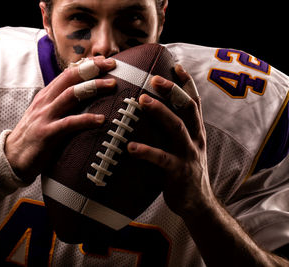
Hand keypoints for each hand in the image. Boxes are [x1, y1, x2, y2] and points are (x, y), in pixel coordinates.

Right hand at [5, 56, 116, 182]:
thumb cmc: (33, 138)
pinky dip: (86, 119)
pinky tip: (101, 119)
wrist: (12, 158)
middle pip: (70, 78)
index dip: (86, 65)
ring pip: (71, 95)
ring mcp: (45, 116)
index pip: (67, 74)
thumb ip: (60, 106)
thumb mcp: (45, 116)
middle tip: (112, 64)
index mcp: (46, 96)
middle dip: (91, 68)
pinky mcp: (47, 133)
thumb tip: (82, 99)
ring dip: (93, 87)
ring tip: (112, 85)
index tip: (104, 60)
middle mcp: (45, 102)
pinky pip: (69, 123)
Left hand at [127, 65, 212, 217]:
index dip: (187, 84)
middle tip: (154, 78)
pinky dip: (146, 151)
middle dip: (172, 91)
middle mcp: (195, 139)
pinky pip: (161, 159)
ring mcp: (188, 155)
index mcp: (196, 132)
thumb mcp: (184, 148)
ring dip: (160, 112)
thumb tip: (152, 114)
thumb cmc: (184, 172)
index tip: (176, 66)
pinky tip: (131, 146)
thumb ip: (173, 132)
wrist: (198, 203)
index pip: (194, 102)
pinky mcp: (178, 172)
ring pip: (176, 128)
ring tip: (142, 101)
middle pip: (186, 109)